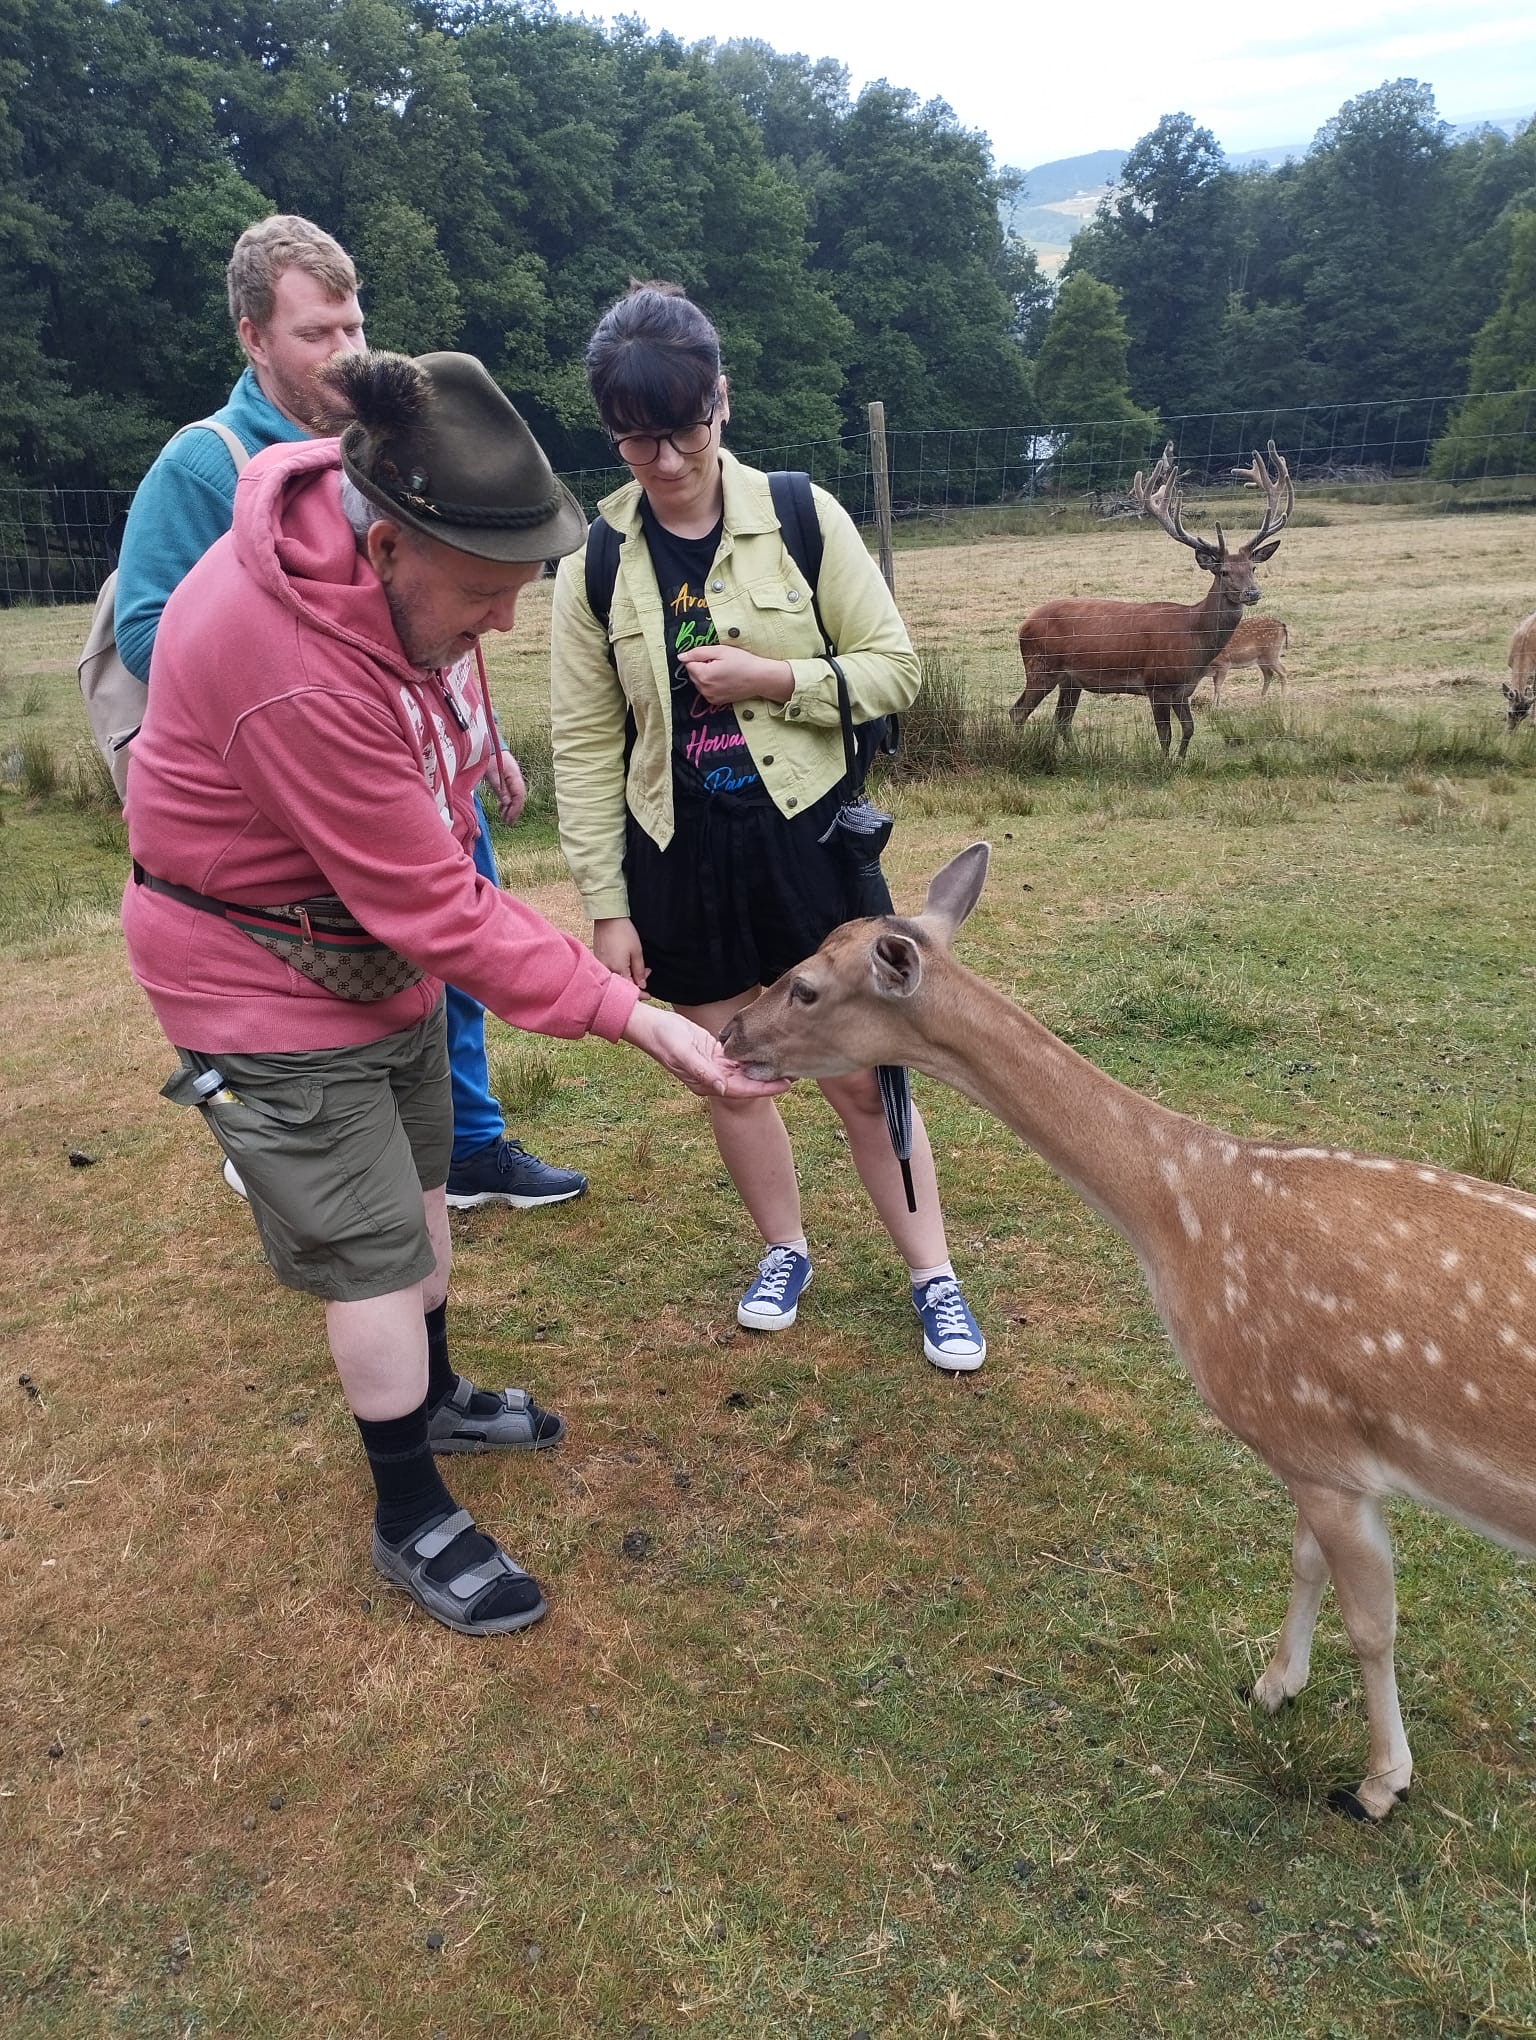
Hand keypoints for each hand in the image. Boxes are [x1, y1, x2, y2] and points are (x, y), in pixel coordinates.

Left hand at [481, 746, 525, 824]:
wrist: (485, 742)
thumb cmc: (487, 757)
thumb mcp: (491, 774)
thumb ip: (500, 789)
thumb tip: (507, 804)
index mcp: (514, 775)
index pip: (519, 795)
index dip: (515, 809)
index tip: (509, 820)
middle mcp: (516, 776)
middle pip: (519, 797)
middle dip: (514, 810)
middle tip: (507, 822)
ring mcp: (512, 776)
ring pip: (515, 795)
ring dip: (510, 807)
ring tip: (503, 817)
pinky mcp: (506, 777)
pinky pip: (510, 792)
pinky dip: (507, 801)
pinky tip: (501, 807)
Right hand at [594, 916, 648, 987]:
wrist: (608, 918)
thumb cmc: (623, 932)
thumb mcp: (637, 952)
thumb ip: (639, 971)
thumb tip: (642, 985)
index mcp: (617, 970)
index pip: (629, 989)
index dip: (640, 994)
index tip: (648, 995)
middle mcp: (606, 970)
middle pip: (622, 986)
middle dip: (636, 984)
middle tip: (646, 975)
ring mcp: (600, 965)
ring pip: (615, 979)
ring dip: (628, 977)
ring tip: (639, 968)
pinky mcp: (597, 960)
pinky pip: (609, 972)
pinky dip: (619, 971)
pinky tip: (626, 965)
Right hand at [621, 1000, 789, 1099]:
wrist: (650, 1025)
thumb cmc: (663, 1038)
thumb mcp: (682, 1052)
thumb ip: (702, 1070)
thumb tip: (722, 1087)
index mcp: (706, 1081)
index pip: (741, 1089)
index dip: (764, 1088)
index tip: (786, 1084)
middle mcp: (713, 1077)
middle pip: (747, 1081)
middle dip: (770, 1079)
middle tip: (797, 1072)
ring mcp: (714, 1065)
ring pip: (745, 1070)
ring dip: (764, 1067)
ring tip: (788, 1061)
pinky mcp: (714, 1052)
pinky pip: (738, 1057)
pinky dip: (753, 1055)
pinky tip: (769, 1050)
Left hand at [678, 644, 793, 705]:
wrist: (759, 678)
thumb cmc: (742, 662)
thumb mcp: (720, 651)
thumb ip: (698, 653)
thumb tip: (681, 657)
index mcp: (703, 675)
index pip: (688, 663)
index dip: (700, 657)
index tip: (715, 657)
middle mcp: (704, 689)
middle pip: (692, 674)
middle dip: (701, 666)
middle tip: (720, 663)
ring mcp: (710, 697)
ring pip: (699, 682)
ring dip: (706, 675)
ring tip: (724, 671)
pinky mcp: (715, 701)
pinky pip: (706, 690)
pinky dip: (711, 684)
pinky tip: (724, 680)